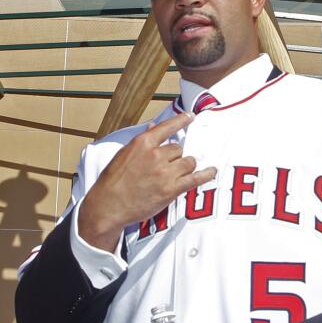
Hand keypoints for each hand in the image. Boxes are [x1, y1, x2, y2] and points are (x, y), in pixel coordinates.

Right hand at [79, 113, 216, 251]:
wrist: (109, 205)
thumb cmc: (112, 181)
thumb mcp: (123, 155)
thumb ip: (141, 141)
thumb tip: (152, 126)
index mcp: (142, 143)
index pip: (167, 127)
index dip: (181, 120)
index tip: (190, 116)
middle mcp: (156, 155)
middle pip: (179, 148)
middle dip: (175, 156)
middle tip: (166, 167)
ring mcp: (165, 172)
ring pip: (188, 162)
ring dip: (186, 166)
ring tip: (179, 173)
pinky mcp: (171, 189)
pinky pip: (195, 179)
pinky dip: (206, 174)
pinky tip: (212, 171)